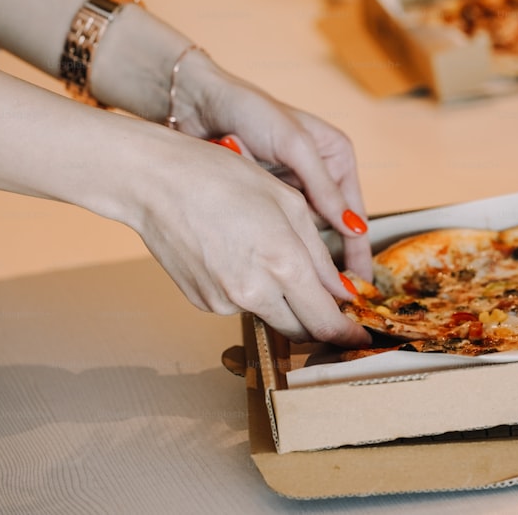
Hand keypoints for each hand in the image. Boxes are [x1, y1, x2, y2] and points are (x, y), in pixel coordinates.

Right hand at [136, 132, 370, 345]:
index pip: (326, 322)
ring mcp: (225, 302)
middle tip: (329, 303)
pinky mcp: (203, 302)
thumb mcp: (289, 204)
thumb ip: (319, 256)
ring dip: (285, 303)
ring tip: (272, 257)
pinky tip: (240, 256)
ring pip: (272, 317)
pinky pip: (242, 307)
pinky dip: (253, 292)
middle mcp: (255, 292)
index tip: (360, 339)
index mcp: (284, 264)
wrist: (156, 182)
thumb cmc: (224, 179)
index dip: (348, 336)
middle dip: (320, 321)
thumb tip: (343, 292)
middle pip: (302, 330)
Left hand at [175, 65, 371, 279]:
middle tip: (332, 296)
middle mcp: (316, 176)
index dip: (357, 249)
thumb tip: (355, 227)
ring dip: (299, 251)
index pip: (354, 212)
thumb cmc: (249, 110)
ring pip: (302, 233)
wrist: (196, 103)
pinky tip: (274, 265)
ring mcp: (288, 189)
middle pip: (330, 228)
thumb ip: (323, 186)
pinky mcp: (262, 199)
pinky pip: (277, 230)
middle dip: (329, 260)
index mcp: (336, 157)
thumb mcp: (294, 144)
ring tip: (302, 283)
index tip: (361, 283)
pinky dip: (274, 243)